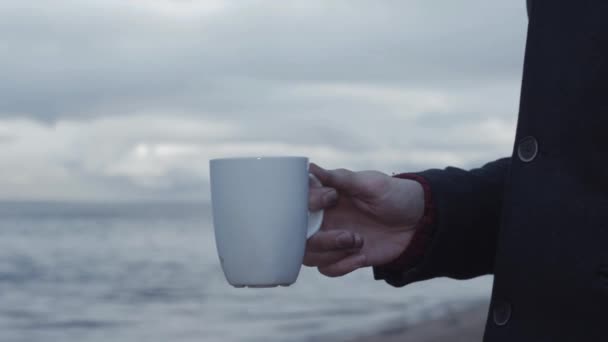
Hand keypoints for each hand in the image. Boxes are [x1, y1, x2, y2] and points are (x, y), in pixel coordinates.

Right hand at [306, 163, 424, 276]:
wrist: (417, 220)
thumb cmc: (394, 194)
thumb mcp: (370, 183)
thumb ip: (340, 179)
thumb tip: (310, 168)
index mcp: (324, 198)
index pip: (297, 202)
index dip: (308, 203)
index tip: (332, 198)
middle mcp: (323, 219)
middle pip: (297, 235)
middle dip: (321, 239)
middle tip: (349, 235)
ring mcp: (331, 240)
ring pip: (308, 255)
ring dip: (330, 253)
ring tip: (358, 242)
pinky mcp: (343, 257)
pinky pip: (326, 269)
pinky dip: (341, 266)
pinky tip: (362, 256)